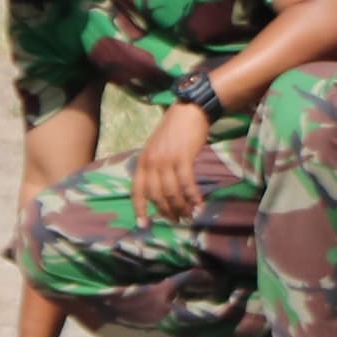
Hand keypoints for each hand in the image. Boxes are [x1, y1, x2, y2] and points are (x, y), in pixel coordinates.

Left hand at [131, 102, 212, 221]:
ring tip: (189, 215)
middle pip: (156, 195)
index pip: (137, 190)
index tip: (144, 225)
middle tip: (177, 220)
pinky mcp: (182, 157)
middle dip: (166, 211)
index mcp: (142, 161)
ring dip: (181, 207)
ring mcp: (166, 159)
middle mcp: (151, 162)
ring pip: (171, 192)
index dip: (139, 209)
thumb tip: (160, 193)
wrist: (189, 111)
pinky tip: (199, 203)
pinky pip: (186, 184)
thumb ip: (155, 168)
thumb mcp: (157, 149)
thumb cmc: (175, 131)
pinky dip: (192, 196)